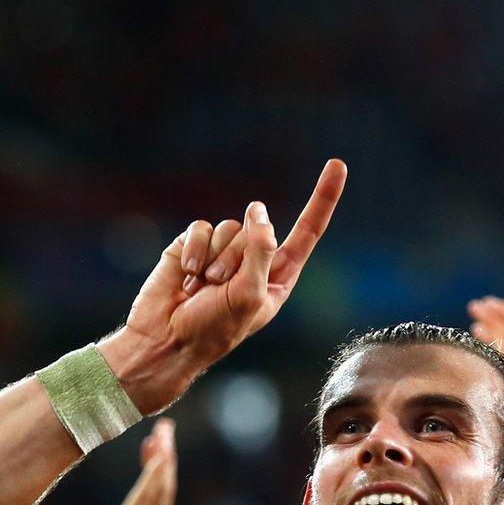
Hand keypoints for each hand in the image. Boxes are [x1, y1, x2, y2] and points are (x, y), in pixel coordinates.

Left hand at [66, 419, 177, 504]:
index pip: (160, 492)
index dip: (162, 464)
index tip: (159, 436)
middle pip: (164, 488)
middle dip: (166, 455)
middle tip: (165, 426)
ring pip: (159, 492)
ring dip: (162, 461)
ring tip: (163, 436)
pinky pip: (146, 504)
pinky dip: (154, 481)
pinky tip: (158, 462)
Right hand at [102, 161, 345, 412]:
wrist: (165, 339)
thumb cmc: (213, 328)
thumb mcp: (248, 294)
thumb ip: (260, 250)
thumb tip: (257, 210)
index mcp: (277, 276)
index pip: (307, 231)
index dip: (322, 198)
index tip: (338, 165)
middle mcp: (253, 260)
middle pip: (257, 230)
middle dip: (236, 258)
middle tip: (219, 289)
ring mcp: (223, 251)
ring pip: (229, 227)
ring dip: (214, 260)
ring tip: (201, 288)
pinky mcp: (194, 245)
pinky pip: (201, 228)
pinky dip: (194, 250)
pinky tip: (186, 276)